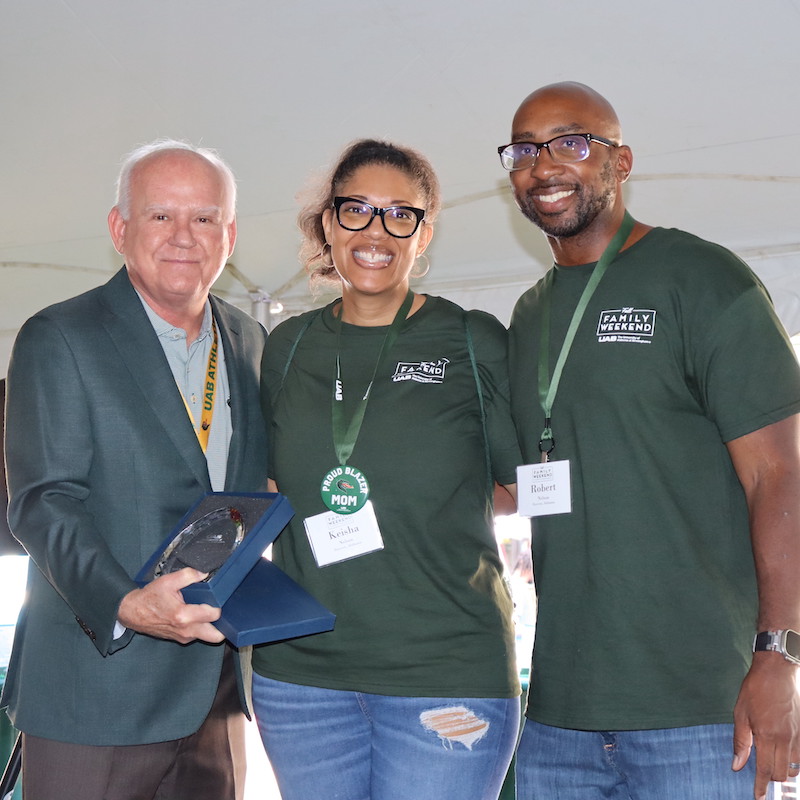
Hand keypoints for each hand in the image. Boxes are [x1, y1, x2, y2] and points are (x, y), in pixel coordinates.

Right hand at [117, 567, 224, 643]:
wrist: (133, 612)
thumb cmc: (150, 597)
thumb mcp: (168, 581)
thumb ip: (188, 575)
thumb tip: (205, 573)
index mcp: (183, 616)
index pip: (214, 615)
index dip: (218, 605)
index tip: (216, 598)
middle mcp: (185, 630)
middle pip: (216, 636)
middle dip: (222, 625)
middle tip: (220, 611)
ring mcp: (183, 637)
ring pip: (208, 637)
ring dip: (212, 626)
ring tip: (208, 611)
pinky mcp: (180, 639)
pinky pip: (197, 636)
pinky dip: (201, 628)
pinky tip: (197, 616)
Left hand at [732, 653, 799, 799]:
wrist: (776, 672)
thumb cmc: (755, 690)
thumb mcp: (740, 714)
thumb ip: (741, 742)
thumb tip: (737, 765)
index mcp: (767, 736)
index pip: (765, 771)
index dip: (761, 786)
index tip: (758, 797)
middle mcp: (786, 740)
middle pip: (781, 773)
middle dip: (770, 779)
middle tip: (760, 778)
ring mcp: (797, 736)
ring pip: (794, 767)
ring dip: (782, 770)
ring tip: (771, 765)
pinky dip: (792, 761)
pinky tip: (782, 754)